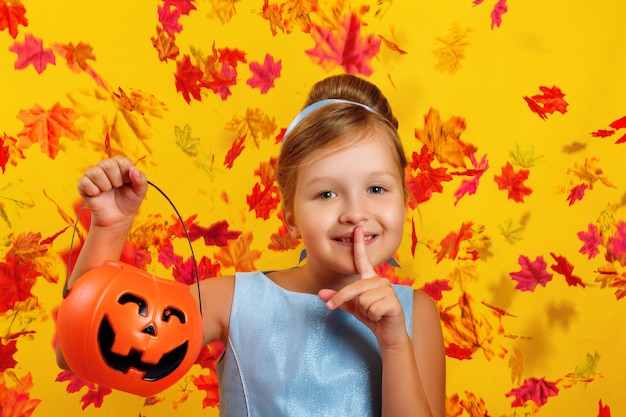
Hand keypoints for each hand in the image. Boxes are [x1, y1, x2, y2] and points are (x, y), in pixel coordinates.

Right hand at [77, 156, 147, 228]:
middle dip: (116, 181)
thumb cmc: (128, 202)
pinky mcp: (83, 183)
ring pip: (96, 173)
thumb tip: (134, 169)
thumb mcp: (140, 192)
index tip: (127, 183)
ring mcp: (93, 174)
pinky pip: (86, 182)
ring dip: (105, 186)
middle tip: (117, 187)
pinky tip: (98, 194)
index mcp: (120, 165)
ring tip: (108, 191)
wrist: (117, 218)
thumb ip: (141, 180)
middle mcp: (105, 166)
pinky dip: (94, 191)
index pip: (123, 161)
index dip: (127, 175)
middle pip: (109, 164)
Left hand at [318, 226, 406, 347]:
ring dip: (364, 311)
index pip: (362, 259)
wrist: (388, 334)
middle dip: (342, 299)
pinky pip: (371, 309)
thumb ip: (337, 299)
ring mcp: (388, 290)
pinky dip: (372, 316)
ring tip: (373, 313)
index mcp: (370, 279)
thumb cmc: (371, 317)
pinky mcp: (393, 302)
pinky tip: (380, 316)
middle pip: (354, 287)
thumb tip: (320, 293)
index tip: (357, 228)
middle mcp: (380, 280)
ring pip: (362, 300)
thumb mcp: (352, 307)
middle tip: (331, 308)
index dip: (359, 244)